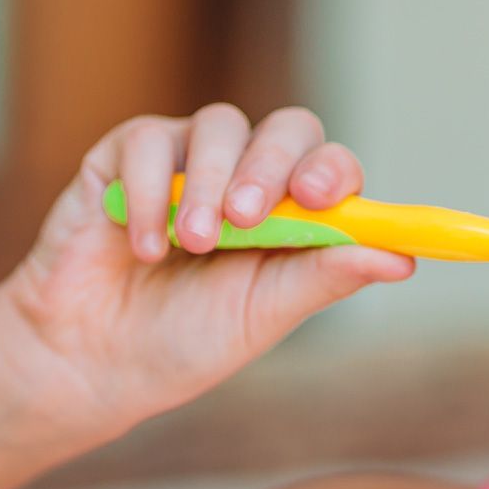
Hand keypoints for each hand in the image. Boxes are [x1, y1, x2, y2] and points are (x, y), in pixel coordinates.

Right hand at [0, 104, 413, 451]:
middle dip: (272, 166)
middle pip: (286, 128)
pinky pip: (148, 142)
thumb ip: (324, 278)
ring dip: (211, 185)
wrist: (86, 363)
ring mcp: (186, 162)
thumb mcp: (261, 315)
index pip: (331, 166)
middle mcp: (245, 177)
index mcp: (290, 215)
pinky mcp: (123, 157)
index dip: (333, 171)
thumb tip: (402, 259)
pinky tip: (143, 246)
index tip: (318, 199)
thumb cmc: (181, 342)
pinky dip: (149, 193)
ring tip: (194, 243)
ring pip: (219, 125)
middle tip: (248, 217)